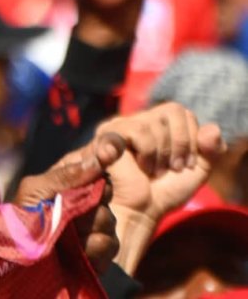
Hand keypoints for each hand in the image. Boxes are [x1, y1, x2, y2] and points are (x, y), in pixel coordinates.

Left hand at [16, 133, 125, 273]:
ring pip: (109, 221)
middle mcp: (85, 202)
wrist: (13, 255)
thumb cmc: (18, 217)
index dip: (107, 156)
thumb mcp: (34, 190)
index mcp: (70, 182)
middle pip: (107, 193)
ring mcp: (92, 228)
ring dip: (93, 226)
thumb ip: (64, 176)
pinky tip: (80, 250)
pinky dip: (97, 249)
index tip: (108, 154)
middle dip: (94, 202)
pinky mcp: (97, 254)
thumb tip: (97, 161)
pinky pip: (111, 248)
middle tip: (75, 211)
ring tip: (71, 234)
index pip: (99, 165)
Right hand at [95, 103, 226, 273]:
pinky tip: (141, 167)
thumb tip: (214, 128)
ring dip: (163, 152)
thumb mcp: (196, 169)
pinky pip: (139, 131)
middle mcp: (136, 119)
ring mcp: (120, 124)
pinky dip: (148, 152)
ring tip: (155, 170)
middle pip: (172, 111)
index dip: (190, 137)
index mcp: (155, 123)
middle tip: (172, 168)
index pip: (180, 111)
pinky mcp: (109, 134)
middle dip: (180, 144)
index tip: (185, 164)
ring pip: (155, 122)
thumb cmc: (164, 192)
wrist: (141, 211)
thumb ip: (211, 148)